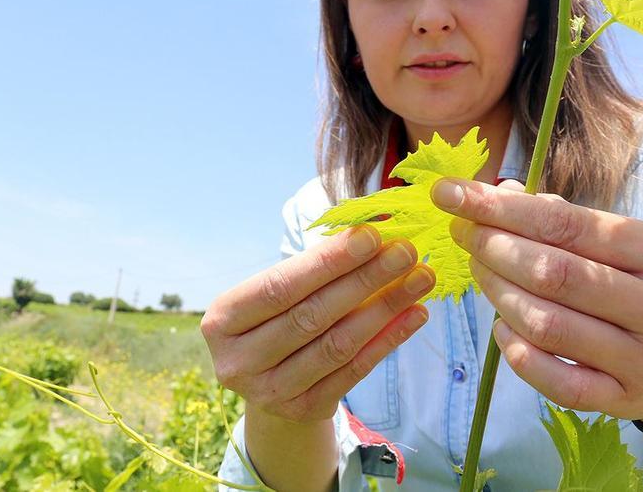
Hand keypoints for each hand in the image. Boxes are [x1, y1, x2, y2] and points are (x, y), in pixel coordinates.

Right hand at [200, 225, 434, 423]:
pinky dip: (388, 340)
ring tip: (419, 280)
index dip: (326, 262)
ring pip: (337, 345)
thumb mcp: (275, 294)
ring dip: (385, 309)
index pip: (280, 286)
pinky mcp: (304, 410)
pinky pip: (354, 372)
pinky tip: (414, 315)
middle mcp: (239, 361)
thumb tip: (372, 232)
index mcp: (223, 321)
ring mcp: (270, 392)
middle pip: (311, 316)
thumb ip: (313, 269)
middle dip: (364, 280)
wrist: (268, 384)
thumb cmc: (275, 320)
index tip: (371, 236)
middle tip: (405, 252)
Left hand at [432, 177, 642, 429]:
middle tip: (463, 234)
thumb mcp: (621, 247)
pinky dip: (517, 353)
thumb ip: (562, 218)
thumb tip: (498, 193)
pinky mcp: (623, 401)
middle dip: (494, 248)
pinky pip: (556, 381)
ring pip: (547, 325)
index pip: (567, 223)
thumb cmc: (639, 291)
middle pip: (554, 274)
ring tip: (481, 273)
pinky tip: (502, 328)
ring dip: (499, 295)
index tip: (450, 193)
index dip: (502, 208)